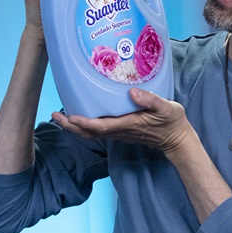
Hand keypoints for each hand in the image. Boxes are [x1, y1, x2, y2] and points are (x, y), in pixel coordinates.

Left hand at [52, 88, 192, 154]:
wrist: (176, 140)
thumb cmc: (172, 123)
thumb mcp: (167, 108)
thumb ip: (151, 100)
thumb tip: (132, 92)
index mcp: (129, 125)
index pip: (102, 127)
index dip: (85, 123)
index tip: (70, 117)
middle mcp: (120, 131)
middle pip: (89, 133)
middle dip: (71, 126)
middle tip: (54, 115)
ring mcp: (119, 133)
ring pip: (91, 133)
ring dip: (74, 126)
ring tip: (60, 115)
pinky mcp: (120, 131)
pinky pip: (98, 130)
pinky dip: (84, 125)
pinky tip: (79, 115)